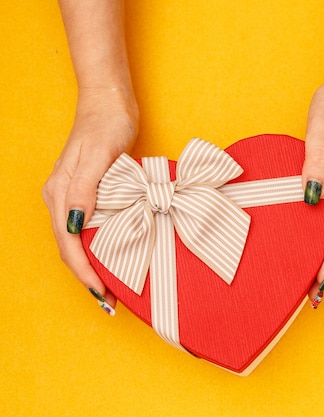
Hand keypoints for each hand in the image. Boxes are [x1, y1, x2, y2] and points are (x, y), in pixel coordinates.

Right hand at [42, 88, 137, 313]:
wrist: (109, 101)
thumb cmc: (107, 124)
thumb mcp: (100, 154)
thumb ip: (85, 188)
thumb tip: (75, 223)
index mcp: (60, 192)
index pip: (70, 244)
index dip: (86, 273)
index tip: (103, 295)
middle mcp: (61, 198)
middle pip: (71, 248)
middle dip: (89, 278)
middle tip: (111, 302)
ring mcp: (71, 195)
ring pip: (78, 241)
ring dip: (93, 266)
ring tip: (113, 287)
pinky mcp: (86, 192)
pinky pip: (88, 228)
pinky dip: (99, 248)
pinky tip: (114, 257)